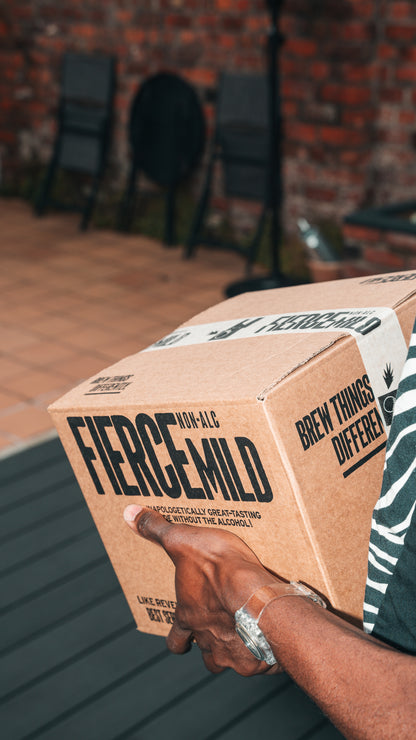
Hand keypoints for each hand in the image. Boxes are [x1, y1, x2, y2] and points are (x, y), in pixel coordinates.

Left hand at [124, 504, 282, 674]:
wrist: (254, 597)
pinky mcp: (256, 660)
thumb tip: (128, 513)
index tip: (183, 636)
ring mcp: (230, 653)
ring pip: (227, 661)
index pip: (176, 638)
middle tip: (219, 632)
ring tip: (245, 637)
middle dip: (209, 645)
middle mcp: (206, 639)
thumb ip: (156, 529)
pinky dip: (262, 653)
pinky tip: (271, 638)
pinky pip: (258, 662)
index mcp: (188, 616)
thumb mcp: (183, 540)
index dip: (179, 639)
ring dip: (233, 652)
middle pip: (204, 653)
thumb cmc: (218, 568)